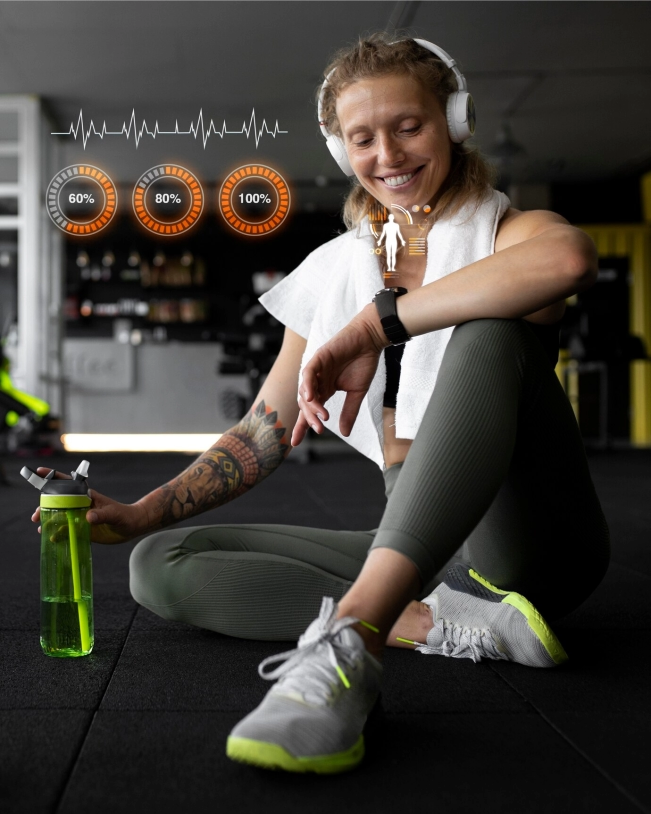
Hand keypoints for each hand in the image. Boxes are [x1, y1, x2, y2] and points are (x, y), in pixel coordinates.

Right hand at [31, 468, 147, 544]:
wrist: (132, 526)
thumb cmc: (125, 515)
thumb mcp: (114, 514)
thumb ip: (102, 515)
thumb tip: (88, 517)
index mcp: (87, 496)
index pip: (68, 484)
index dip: (53, 477)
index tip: (40, 472)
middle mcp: (80, 505)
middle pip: (58, 502)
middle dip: (45, 506)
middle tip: (36, 516)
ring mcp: (80, 517)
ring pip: (60, 517)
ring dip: (49, 521)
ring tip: (41, 528)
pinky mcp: (82, 529)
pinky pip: (67, 531)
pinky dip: (58, 534)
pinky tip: (52, 538)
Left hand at [291, 303, 387, 446]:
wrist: (370, 340)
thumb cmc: (363, 363)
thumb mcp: (357, 393)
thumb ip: (349, 412)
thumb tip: (344, 433)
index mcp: (324, 389)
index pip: (309, 410)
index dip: (302, 426)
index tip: (295, 444)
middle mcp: (317, 381)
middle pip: (305, 404)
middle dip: (309, 418)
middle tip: (318, 429)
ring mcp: (316, 369)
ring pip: (306, 390)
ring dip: (311, 405)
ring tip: (320, 416)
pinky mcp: (319, 357)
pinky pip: (308, 372)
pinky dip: (308, 384)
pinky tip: (310, 396)